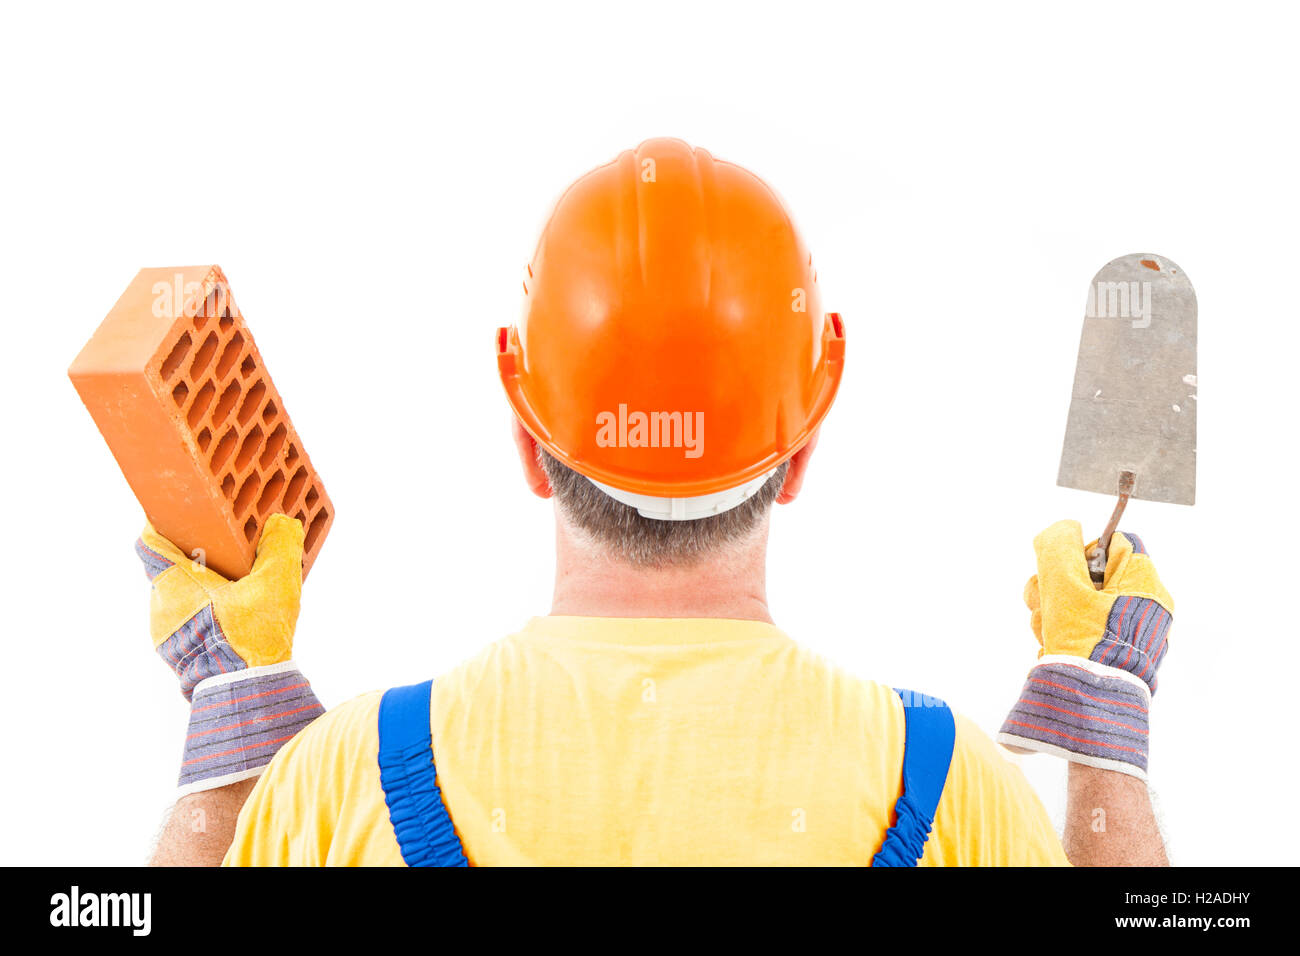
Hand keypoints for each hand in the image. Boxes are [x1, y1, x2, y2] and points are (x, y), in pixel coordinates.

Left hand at [136, 514, 323, 792]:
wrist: (243, 695)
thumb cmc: (252, 637)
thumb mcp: (277, 584)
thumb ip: (280, 547)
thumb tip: (282, 523)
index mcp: (174, 582)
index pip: (149, 542)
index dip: (164, 525)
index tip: (185, 517)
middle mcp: (161, 606)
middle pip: (167, 568)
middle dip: (193, 556)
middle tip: (225, 550)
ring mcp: (164, 634)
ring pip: (176, 597)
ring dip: (200, 588)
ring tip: (235, 586)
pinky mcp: (176, 656)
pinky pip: (184, 622)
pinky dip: (203, 613)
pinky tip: (233, 616)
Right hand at [997, 520, 1173, 778]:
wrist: (1089, 710)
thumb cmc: (1083, 644)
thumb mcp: (1063, 585)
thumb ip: (1058, 548)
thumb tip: (1063, 530)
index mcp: (1145, 585)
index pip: (1116, 544)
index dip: (1081, 551)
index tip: (1060, 570)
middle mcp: (1145, 608)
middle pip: (1092, 576)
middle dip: (1057, 587)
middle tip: (1044, 603)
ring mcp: (1132, 635)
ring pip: (1081, 605)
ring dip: (1053, 612)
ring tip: (1046, 632)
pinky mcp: (1115, 657)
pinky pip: (1085, 632)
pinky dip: (1064, 635)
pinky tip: (1053, 649)